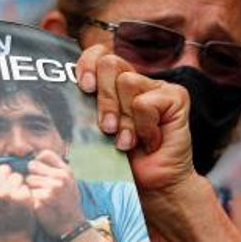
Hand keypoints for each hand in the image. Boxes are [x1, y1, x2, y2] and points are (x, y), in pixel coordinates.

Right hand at [0, 158, 36, 237]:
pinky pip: (25, 186)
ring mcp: (7, 193)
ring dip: (18, 186)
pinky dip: (26, 194)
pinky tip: (22, 205)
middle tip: (8, 194)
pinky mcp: (22, 197)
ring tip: (15, 200)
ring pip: (17, 176)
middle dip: (9, 178)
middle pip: (5, 168)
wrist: (10, 238)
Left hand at [24, 150, 83, 236]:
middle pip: (32, 166)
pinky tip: (38, 205)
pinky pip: (27, 194)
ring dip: (30, 188)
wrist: (72, 226)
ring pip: (27, 181)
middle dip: (32, 175)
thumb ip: (56, 169)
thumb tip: (36, 158)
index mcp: (66, 171)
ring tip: (39, 197)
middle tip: (38, 186)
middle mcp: (59, 179)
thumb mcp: (70, 181)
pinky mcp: (40, 202)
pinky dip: (29, 199)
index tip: (38, 170)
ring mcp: (50, 190)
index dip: (38, 161)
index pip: (44, 154)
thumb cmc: (68, 202)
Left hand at [76, 44, 201, 223]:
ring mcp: (158, 87)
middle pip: (110, 63)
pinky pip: (145, 102)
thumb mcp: (95, 133)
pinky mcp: (176, 97)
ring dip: (124, 119)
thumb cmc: (123, 164)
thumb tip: (63, 91)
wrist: (154, 188)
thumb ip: (86, 108)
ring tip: (129, 141)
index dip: (88, 63)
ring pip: (127, 82)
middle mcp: (137, 81)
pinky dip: (143, 127)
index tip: (84, 87)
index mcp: (114, 85)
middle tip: (107, 129)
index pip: (98, 53)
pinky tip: (150, 141)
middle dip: (104, 99)